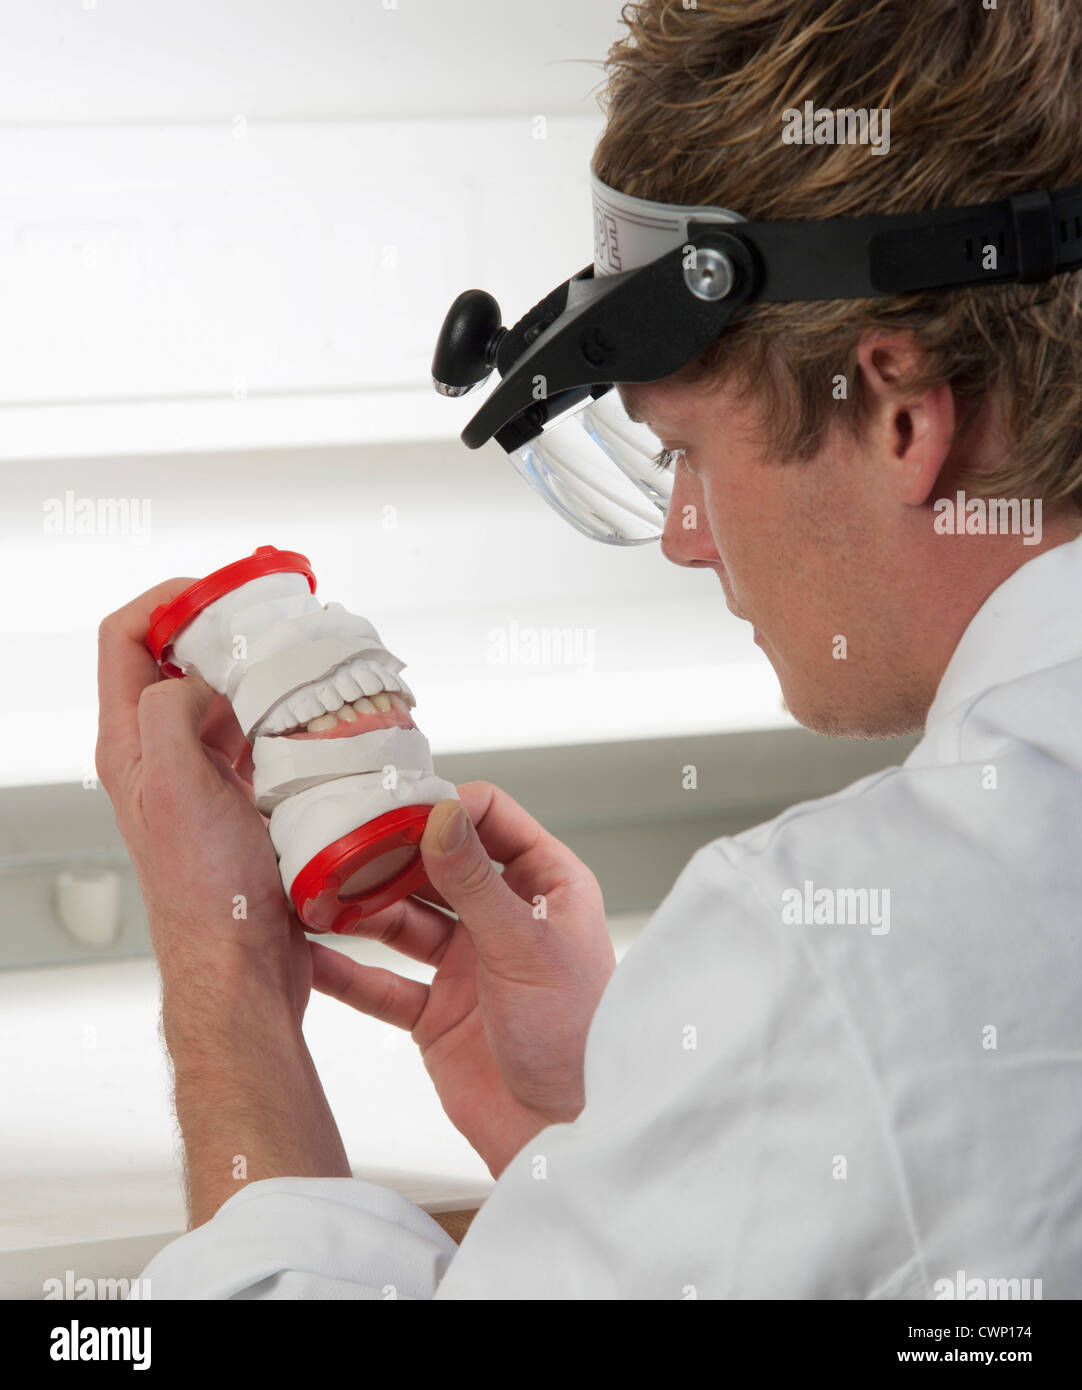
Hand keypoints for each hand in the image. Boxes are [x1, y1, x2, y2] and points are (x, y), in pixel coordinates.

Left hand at [95, 580, 311, 1036]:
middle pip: (175, 660)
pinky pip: (258, 736)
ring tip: (299, 664)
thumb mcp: (175, 785)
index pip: (125, 638)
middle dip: (222, 629)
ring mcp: (201, 777)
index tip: (220, 591)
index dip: (166, 600)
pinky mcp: (240, 799)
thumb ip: (171, 711)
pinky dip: (283, 717)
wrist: (244, 963)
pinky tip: (315, 720)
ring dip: (258, 674)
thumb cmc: (207, 894)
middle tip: (272, 619)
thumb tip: (204, 682)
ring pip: (222, 697)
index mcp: (129, 744)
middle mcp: (159, 755)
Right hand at [308, 782, 615, 1176]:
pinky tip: (309, 956)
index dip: (440, 807)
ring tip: (312, 898)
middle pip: (434, 866)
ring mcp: (468, 964)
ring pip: (400, 921)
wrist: (566, 1137)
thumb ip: (475, 881)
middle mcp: (504, 917)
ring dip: (358, 910)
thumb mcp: (524, 946)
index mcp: (546, 885)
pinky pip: (382, 983)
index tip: (390, 808)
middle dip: (385, 858)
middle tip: (336, 848)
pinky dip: (345, 972)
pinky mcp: (437, 1013)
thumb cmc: (577, 1039)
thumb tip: (439, 814)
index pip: (488, 818)